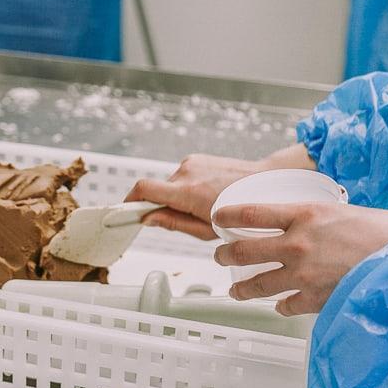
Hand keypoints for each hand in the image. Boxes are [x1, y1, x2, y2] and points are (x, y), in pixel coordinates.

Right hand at [125, 144, 317, 240]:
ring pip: (170, 184)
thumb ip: (173, 223)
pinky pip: (181, 176)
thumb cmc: (239, 212)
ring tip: (202, 207)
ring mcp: (192, 162)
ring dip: (177, 197)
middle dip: (162, 206)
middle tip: (185, 220)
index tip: (124, 212)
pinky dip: (186, 188)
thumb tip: (147, 219)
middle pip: (157, 190)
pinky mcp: (197, 158)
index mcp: (187, 192)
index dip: (128, 201)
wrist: (264, 183)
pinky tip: (207, 194)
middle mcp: (186, 171)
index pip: (143, 189)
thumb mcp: (205, 229)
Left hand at [213, 202, 387, 315]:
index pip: (251, 213)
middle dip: (225, 254)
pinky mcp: (313, 299)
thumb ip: (318, 219)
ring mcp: (302, 275)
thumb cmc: (386, 233)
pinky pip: (285, 305)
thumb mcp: (344, 211)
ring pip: (257, 284)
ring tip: (235, 289)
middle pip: (244, 250)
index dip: (227, 216)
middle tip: (219, 256)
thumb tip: (306, 225)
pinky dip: (281, 306)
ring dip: (241, 288)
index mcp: (304, 215)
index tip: (217, 219)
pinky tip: (281, 304)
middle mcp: (296, 244)